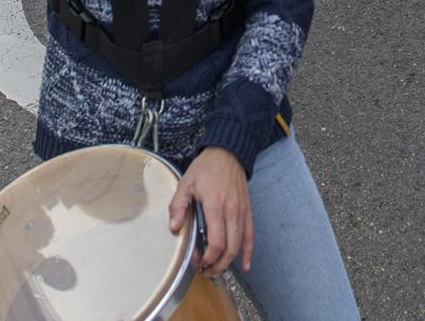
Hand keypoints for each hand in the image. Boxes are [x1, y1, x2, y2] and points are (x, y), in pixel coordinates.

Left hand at [168, 147, 252, 275]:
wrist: (228, 152)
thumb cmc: (206, 167)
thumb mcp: (186, 183)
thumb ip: (178, 206)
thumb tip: (175, 228)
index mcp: (215, 206)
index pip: (216, 241)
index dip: (208, 257)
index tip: (197, 260)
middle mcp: (231, 211)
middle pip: (229, 248)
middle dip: (218, 265)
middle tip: (206, 272)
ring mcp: (241, 212)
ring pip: (239, 244)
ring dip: (229, 262)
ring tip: (217, 270)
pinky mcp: (247, 211)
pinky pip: (250, 235)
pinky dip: (248, 251)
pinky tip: (246, 264)